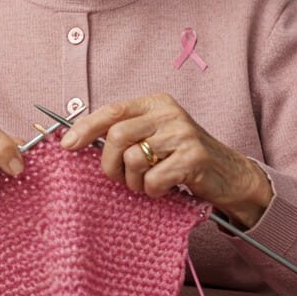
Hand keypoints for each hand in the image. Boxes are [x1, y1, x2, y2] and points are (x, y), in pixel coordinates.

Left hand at [59, 93, 272, 227]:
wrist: (229, 174)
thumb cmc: (181, 157)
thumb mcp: (153, 136)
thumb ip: (124, 134)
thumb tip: (75, 139)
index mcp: (155, 103)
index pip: (112, 110)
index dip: (85, 127)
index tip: (67, 145)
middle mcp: (169, 113)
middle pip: (117, 136)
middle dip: (109, 164)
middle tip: (118, 178)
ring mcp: (183, 134)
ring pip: (133, 159)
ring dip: (133, 181)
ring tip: (146, 183)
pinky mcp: (194, 158)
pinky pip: (153, 179)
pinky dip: (152, 191)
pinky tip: (164, 188)